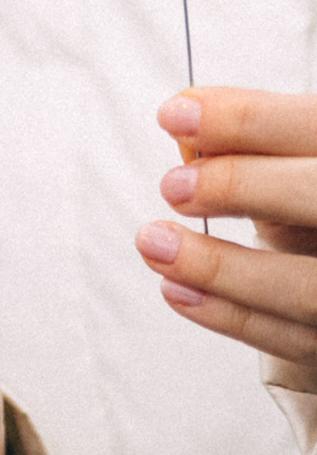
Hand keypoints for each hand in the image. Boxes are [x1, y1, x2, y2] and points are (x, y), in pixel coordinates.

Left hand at [137, 88, 316, 365]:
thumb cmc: (304, 203)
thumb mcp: (287, 165)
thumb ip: (249, 148)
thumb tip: (186, 134)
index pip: (315, 127)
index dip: (250, 120)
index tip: (176, 116)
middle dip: (243, 187)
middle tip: (173, 187)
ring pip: (308, 289)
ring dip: (221, 269)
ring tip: (155, 244)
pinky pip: (294, 339)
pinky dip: (229, 315)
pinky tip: (178, 289)